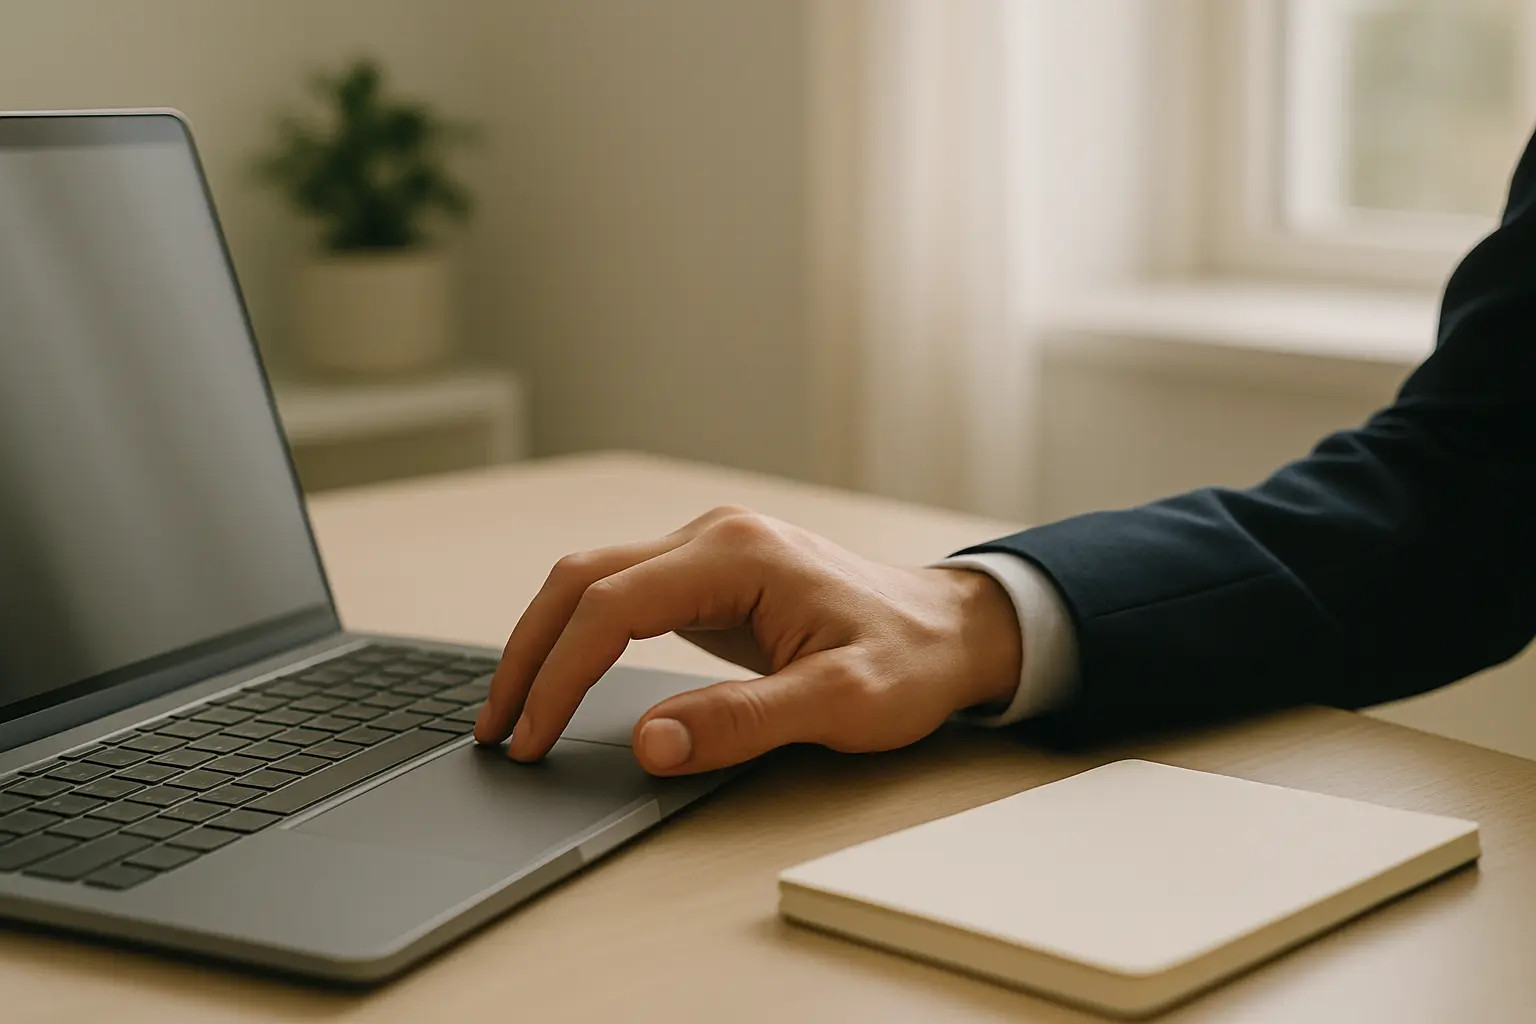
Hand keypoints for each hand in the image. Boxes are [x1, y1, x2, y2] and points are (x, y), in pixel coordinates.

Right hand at [473, 506, 1022, 774]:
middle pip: (583, 579)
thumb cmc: (909, 661)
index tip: (532, 738)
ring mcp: (710, 549)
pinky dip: (580, 635)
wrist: (954, 629)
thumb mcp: (841, 704)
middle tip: (497, 729)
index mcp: (738, 555)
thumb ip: (744, 723)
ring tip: (516, 711)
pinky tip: (564, 678)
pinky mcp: (711, 573)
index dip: (561, 674)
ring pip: (593, 580)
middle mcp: (714, 536)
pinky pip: (623, 593)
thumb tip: (649, 744)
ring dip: (547, 641)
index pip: (612, 606)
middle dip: (530, 653)